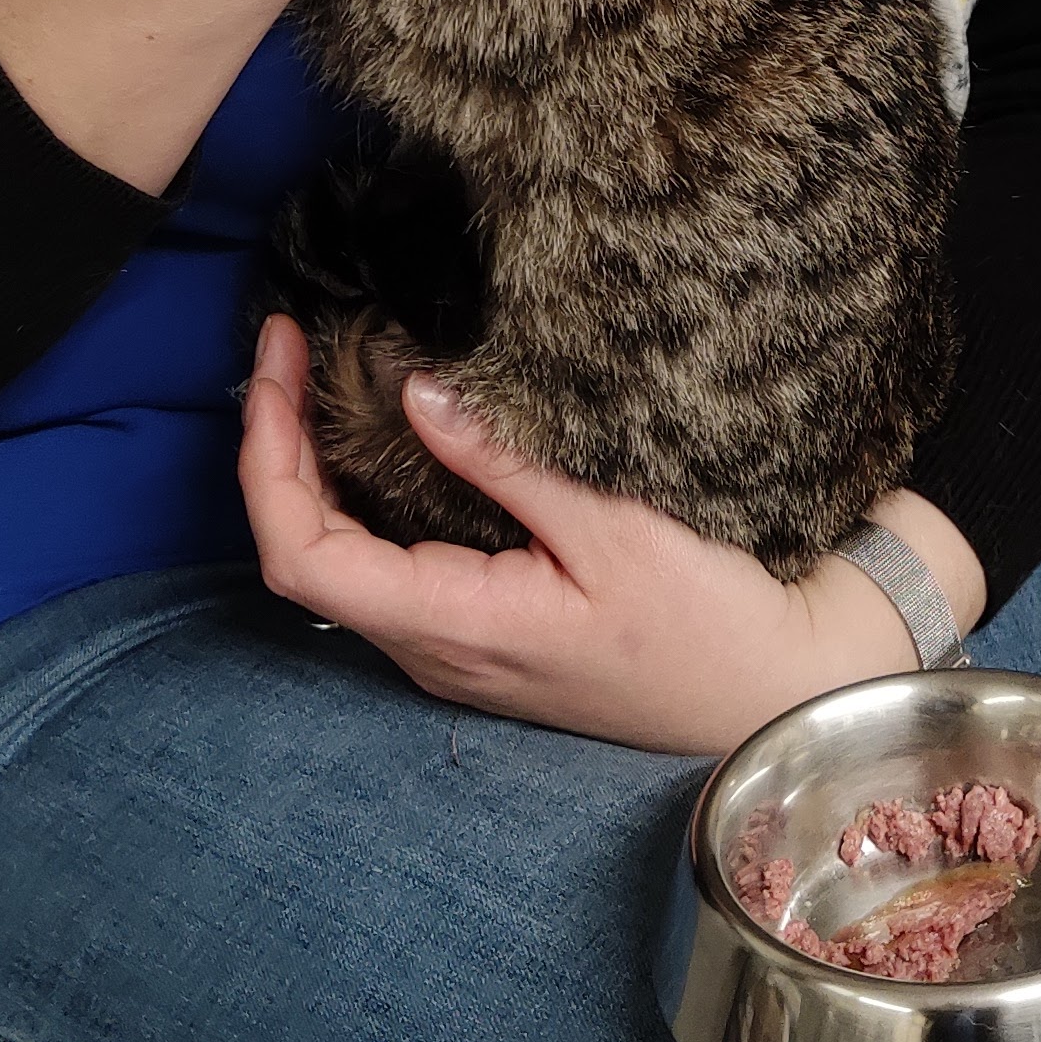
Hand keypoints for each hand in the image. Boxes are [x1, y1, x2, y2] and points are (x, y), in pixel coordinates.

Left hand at [237, 316, 982, 754]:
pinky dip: (363, 495)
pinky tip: (385, 437)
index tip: (284, 359)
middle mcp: (435, 651)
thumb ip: (505, 464)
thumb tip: (415, 393)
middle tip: (293, 343)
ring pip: (342, 561)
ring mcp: (456, 651)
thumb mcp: (616, 529)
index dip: (267, 456)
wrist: (773, 698)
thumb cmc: (708, 628)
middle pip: (304, 553)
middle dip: (278, 443)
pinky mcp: (484, 636)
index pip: (301, 556)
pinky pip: (389, 567)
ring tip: (322, 374)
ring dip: (315, 468)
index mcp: (454, 627)